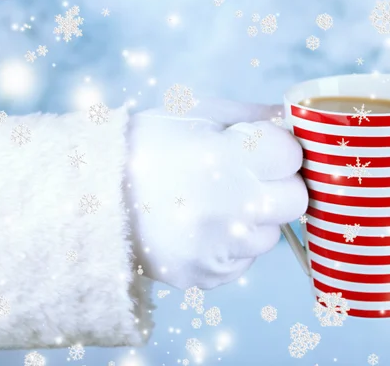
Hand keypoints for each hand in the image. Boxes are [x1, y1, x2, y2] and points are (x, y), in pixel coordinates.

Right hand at [125, 99, 307, 289]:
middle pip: (294, 201)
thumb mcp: (197, 114)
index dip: (278, 150)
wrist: (95, 196)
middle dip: (277, 186)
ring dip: (253, 219)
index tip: (258, 149)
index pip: (292, 156)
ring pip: (269, 235)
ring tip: (214, 205)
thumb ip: (253, 115)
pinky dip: (230, 246)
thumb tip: (294, 119)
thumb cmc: (148, 146)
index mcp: (228, 158)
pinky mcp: (207, 275)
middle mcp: (229, 208)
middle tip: (245, 178)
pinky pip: (242, 262)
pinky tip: (200, 229)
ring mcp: (219, 248)